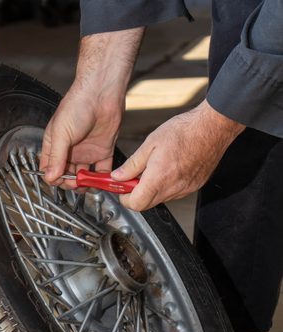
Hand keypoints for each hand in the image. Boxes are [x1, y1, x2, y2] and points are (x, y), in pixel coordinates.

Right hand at [40, 28, 144, 182]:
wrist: (102, 94)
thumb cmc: (77, 106)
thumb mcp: (61, 133)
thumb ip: (57, 157)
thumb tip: (50, 176)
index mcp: (55, 144)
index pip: (50, 168)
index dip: (54, 177)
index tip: (61, 181)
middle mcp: (70, 150)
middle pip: (66, 175)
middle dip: (70, 183)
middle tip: (75, 184)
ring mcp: (86, 151)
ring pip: (83, 175)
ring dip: (85, 183)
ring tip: (88, 184)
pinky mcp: (103, 150)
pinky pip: (102, 170)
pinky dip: (103, 178)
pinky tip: (102, 180)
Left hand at [111, 100, 244, 210]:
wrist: (212, 127)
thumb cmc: (184, 131)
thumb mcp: (150, 144)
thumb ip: (132, 164)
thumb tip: (118, 176)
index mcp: (159, 178)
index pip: (136, 204)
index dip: (125, 198)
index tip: (122, 188)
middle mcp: (173, 188)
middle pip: (147, 204)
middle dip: (137, 194)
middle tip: (135, 177)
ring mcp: (186, 189)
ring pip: (161, 199)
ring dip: (152, 189)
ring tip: (154, 168)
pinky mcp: (195, 186)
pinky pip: (175, 193)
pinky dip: (166, 186)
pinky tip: (168, 168)